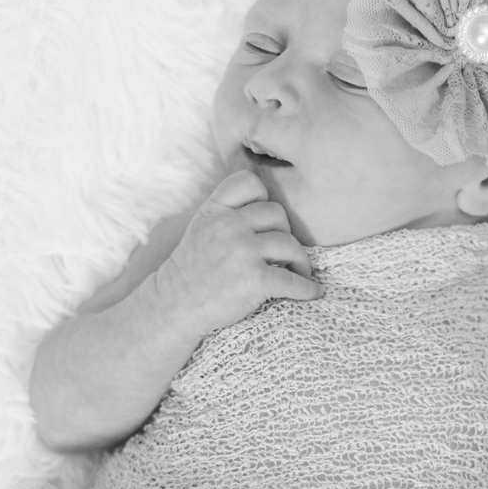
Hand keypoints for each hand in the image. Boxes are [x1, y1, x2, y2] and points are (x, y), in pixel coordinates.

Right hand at [153, 170, 324, 337]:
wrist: (175, 306)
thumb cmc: (193, 270)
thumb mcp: (201, 227)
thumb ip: (227, 212)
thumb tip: (270, 209)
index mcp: (215, 210)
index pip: (249, 182)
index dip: (263, 198)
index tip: (265, 220)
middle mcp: (229, 225)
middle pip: (278, 214)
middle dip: (284, 233)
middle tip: (283, 252)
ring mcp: (242, 251)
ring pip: (290, 244)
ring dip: (301, 261)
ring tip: (298, 271)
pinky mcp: (255, 279)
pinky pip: (294, 280)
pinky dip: (307, 288)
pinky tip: (312, 292)